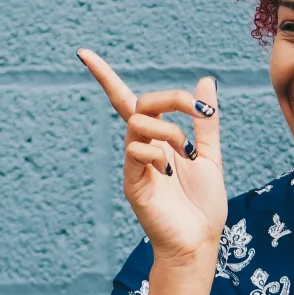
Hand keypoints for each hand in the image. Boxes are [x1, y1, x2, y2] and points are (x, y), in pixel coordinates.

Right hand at [78, 49, 226, 267]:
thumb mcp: (211, 155)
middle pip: (139, 104)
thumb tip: (205, 81)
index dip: (104, 76)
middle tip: (198, 110)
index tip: (83, 53)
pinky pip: (136, 152)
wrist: (200, 242)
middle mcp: (141, 148)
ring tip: (187, 153)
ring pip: (137, 123)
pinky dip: (157, 153)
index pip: (125, 101)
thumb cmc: (203, 204)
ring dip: (170, 130)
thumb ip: (206, 121)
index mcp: (157, 140)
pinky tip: (170, 171)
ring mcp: (133, 165)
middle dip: (171, 98)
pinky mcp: (132, 184)